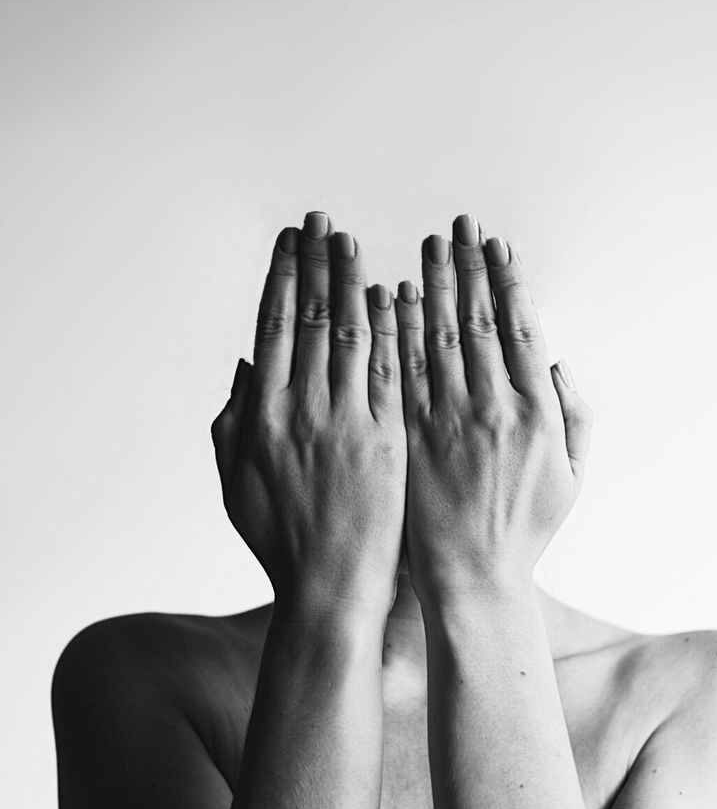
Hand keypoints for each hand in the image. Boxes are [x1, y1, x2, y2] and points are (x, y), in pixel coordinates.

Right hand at [211, 210, 406, 614]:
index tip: (291, 240)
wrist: (332, 587)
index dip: (283, 277)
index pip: (273, 326)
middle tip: (322, 221)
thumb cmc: (281, 539)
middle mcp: (302, 411)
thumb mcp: (234, 481)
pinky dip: (390, 329)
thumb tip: (246, 365)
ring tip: (353, 242)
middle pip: (310, 318)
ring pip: (350, 335)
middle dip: (316, 263)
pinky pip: (389, 370)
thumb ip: (232, 419)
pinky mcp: (390, 440)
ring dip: (352, 282)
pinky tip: (393, 294)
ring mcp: (348, 424)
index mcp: (261, 416)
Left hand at [394, 213, 592, 600]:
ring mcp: (448, 421)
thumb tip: (558, 362)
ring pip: (436, 337)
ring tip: (429, 246)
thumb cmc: (525, 528)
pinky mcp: (411, 436)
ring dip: (432, 285)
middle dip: (468, 267)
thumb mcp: (572, 475)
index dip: (508, 282)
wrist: (473, 576)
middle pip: (477, 320)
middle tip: (459, 226)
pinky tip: (393, 297)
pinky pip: (401, 371)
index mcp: (537, 412)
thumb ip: (575, 415)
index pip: (520, 329)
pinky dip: (398, 331)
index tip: (499, 246)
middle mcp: (493, 408)